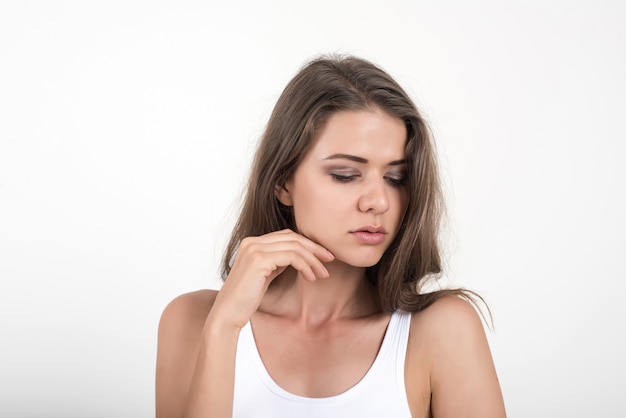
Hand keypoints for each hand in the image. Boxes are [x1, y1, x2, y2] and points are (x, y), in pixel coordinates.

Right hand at [207, 229, 334, 331]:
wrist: (228, 314)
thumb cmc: (246, 299)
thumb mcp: (265, 275)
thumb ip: (277, 262)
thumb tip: (298, 257)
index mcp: (252, 243)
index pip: (287, 236)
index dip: (308, 244)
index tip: (323, 256)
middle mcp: (251, 242)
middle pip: (293, 237)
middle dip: (315, 248)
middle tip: (330, 260)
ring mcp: (254, 249)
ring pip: (295, 246)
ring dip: (313, 259)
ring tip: (323, 274)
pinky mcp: (259, 260)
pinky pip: (292, 257)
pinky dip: (305, 266)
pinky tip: (311, 277)